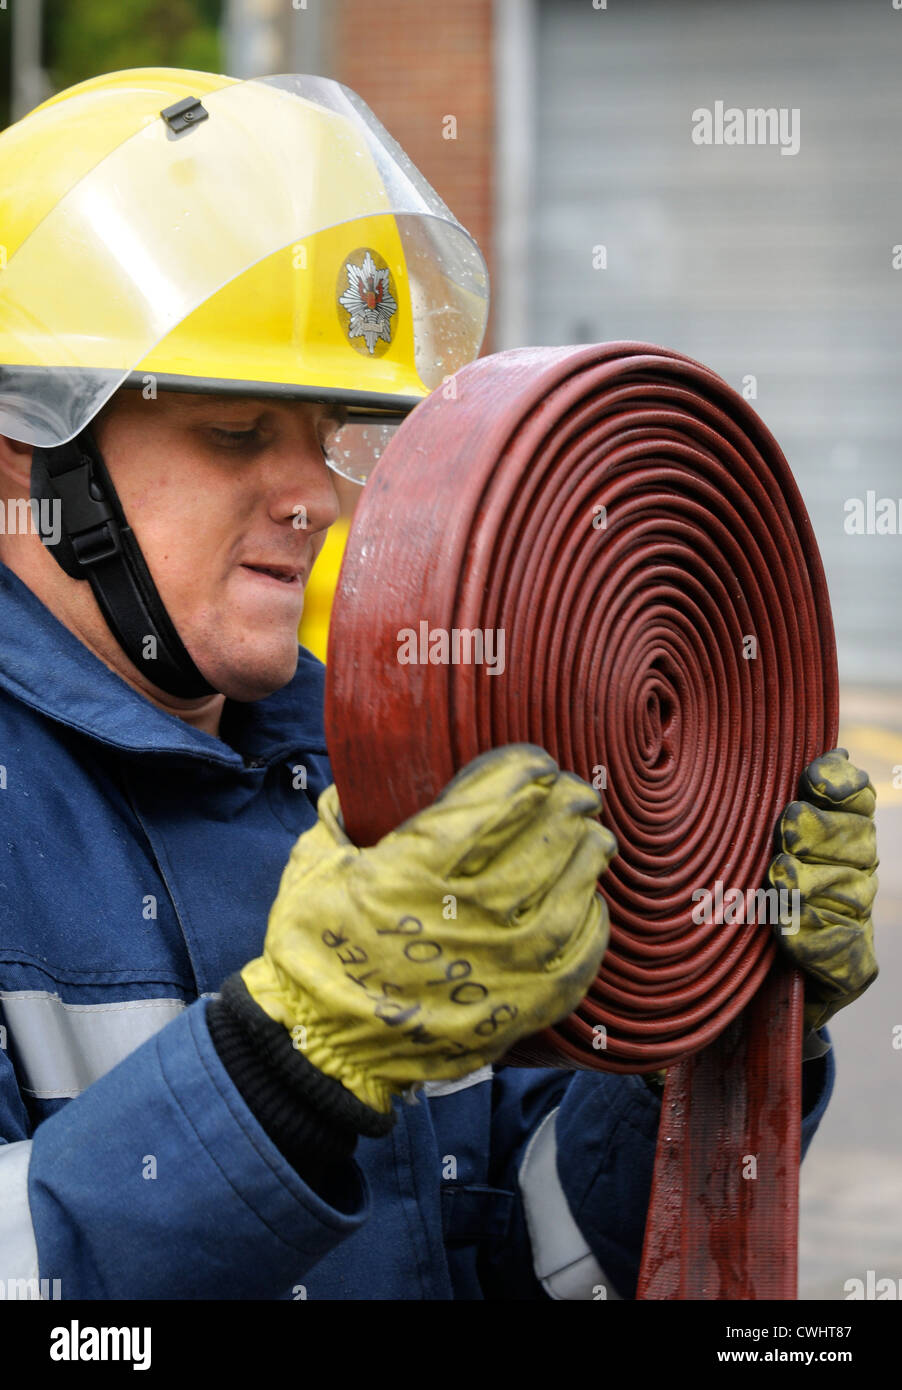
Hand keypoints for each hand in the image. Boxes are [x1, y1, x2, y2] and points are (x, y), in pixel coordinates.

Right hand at [242, 745, 616, 1112]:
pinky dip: (591, 921)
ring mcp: (504, 962)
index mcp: (419, 868)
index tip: (537, 763)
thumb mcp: (312, 867)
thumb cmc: (314, 955)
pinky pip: (579, 955)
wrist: (323, 1051)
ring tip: (593, 837)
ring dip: (588, 856)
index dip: (526, 772)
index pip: (497, 801)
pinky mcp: (522, 1006)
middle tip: (577, 794)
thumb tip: (359, 784)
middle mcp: (472, 911)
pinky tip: (588, 901)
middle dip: (568, 806)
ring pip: (571, 892)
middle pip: (544, 839)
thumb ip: (343, 816)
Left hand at [768, 748, 878, 1033]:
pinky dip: (809, 937)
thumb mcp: (740, 847)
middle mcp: (856, 875)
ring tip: (780, 878)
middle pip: (855, 841)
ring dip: (808, 884)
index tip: (812, 780)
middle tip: (786, 835)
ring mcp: (858, 923)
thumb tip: (790, 754)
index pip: (856, 800)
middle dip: (819, 834)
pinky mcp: (853, 971)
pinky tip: (786, 932)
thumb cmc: (737, 901)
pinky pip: (840, 947)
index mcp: (839, 836)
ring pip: (847, 893)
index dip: (839, 786)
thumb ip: (760, 803)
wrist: (745, 988)